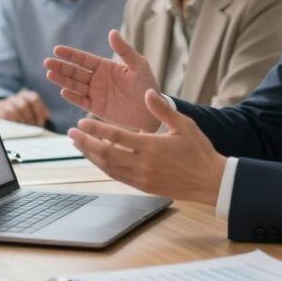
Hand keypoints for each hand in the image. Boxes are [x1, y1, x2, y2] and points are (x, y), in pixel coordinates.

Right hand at [0, 90, 49, 125]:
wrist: (7, 108)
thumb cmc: (25, 111)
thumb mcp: (34, 109)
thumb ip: (42, 111)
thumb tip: (47, 115)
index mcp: (28, 95)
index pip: (34, 98)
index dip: (39, 110)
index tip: (41, 121)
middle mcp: (18, 96)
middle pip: (24, 105)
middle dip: (29, 118)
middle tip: (32, 126)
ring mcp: (9, 102)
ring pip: (14, 110)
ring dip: (21, 120)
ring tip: (26, 127)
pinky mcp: (2, 109)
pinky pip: (8, 114)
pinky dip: (14, 121)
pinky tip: (18, 126)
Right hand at [44, 30, 159, 131]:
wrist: (152, 110)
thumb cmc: (147, 85)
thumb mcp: (138, 65)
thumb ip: (124, 50)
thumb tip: (112, 32)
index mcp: (105, 66)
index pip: (84, 59)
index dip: (70, 55)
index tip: (57, 50)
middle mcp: (97, 79)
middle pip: (75, 71)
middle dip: (61, 67)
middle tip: (47, 63)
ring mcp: (96, 94)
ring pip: (75, 85)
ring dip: (62, 80)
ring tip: (50, 75)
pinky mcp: (97, 108)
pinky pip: (82, 101)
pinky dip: (73, 97)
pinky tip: (64, 91)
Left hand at [68, 90, 226, 205]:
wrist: (210, 181)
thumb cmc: (199, 151)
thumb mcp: (184, 124)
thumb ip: (163, 109)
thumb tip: (147, 93)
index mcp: (151, 146)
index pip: (115, 136)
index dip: (95, 129)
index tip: (81, 122)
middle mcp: (143, 164)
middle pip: (105, 154)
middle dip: (85, 143)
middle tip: (71, 133)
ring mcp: (142, 178)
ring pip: (108, 168)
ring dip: (91, 156)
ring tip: (79, 145)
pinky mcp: (143, 187)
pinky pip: (117, 177)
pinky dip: (103, 167)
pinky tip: (97, 160)